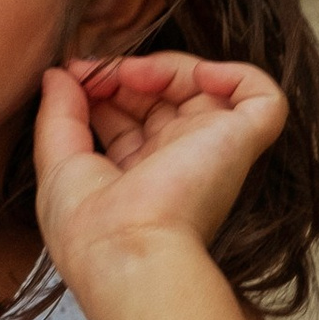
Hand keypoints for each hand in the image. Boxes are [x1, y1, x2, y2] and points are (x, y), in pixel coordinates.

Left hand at [33, 52, 287, 286]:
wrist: (130, 252)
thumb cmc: (91, 228)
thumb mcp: (57, 166)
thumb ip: (57, 115)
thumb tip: (59, 74)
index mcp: (137, 175)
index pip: (128, 116)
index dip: (103, 88)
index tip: (73, 74)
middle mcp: (176, 162)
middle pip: (163, 98)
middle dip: (128, 73)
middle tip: (97, 71)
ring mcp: (212, 150)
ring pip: (204, 88)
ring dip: (167, 67)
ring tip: (134, 74)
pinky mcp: (242, 141)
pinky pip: (261, 96)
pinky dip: (235, 74)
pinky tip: (200, 77)